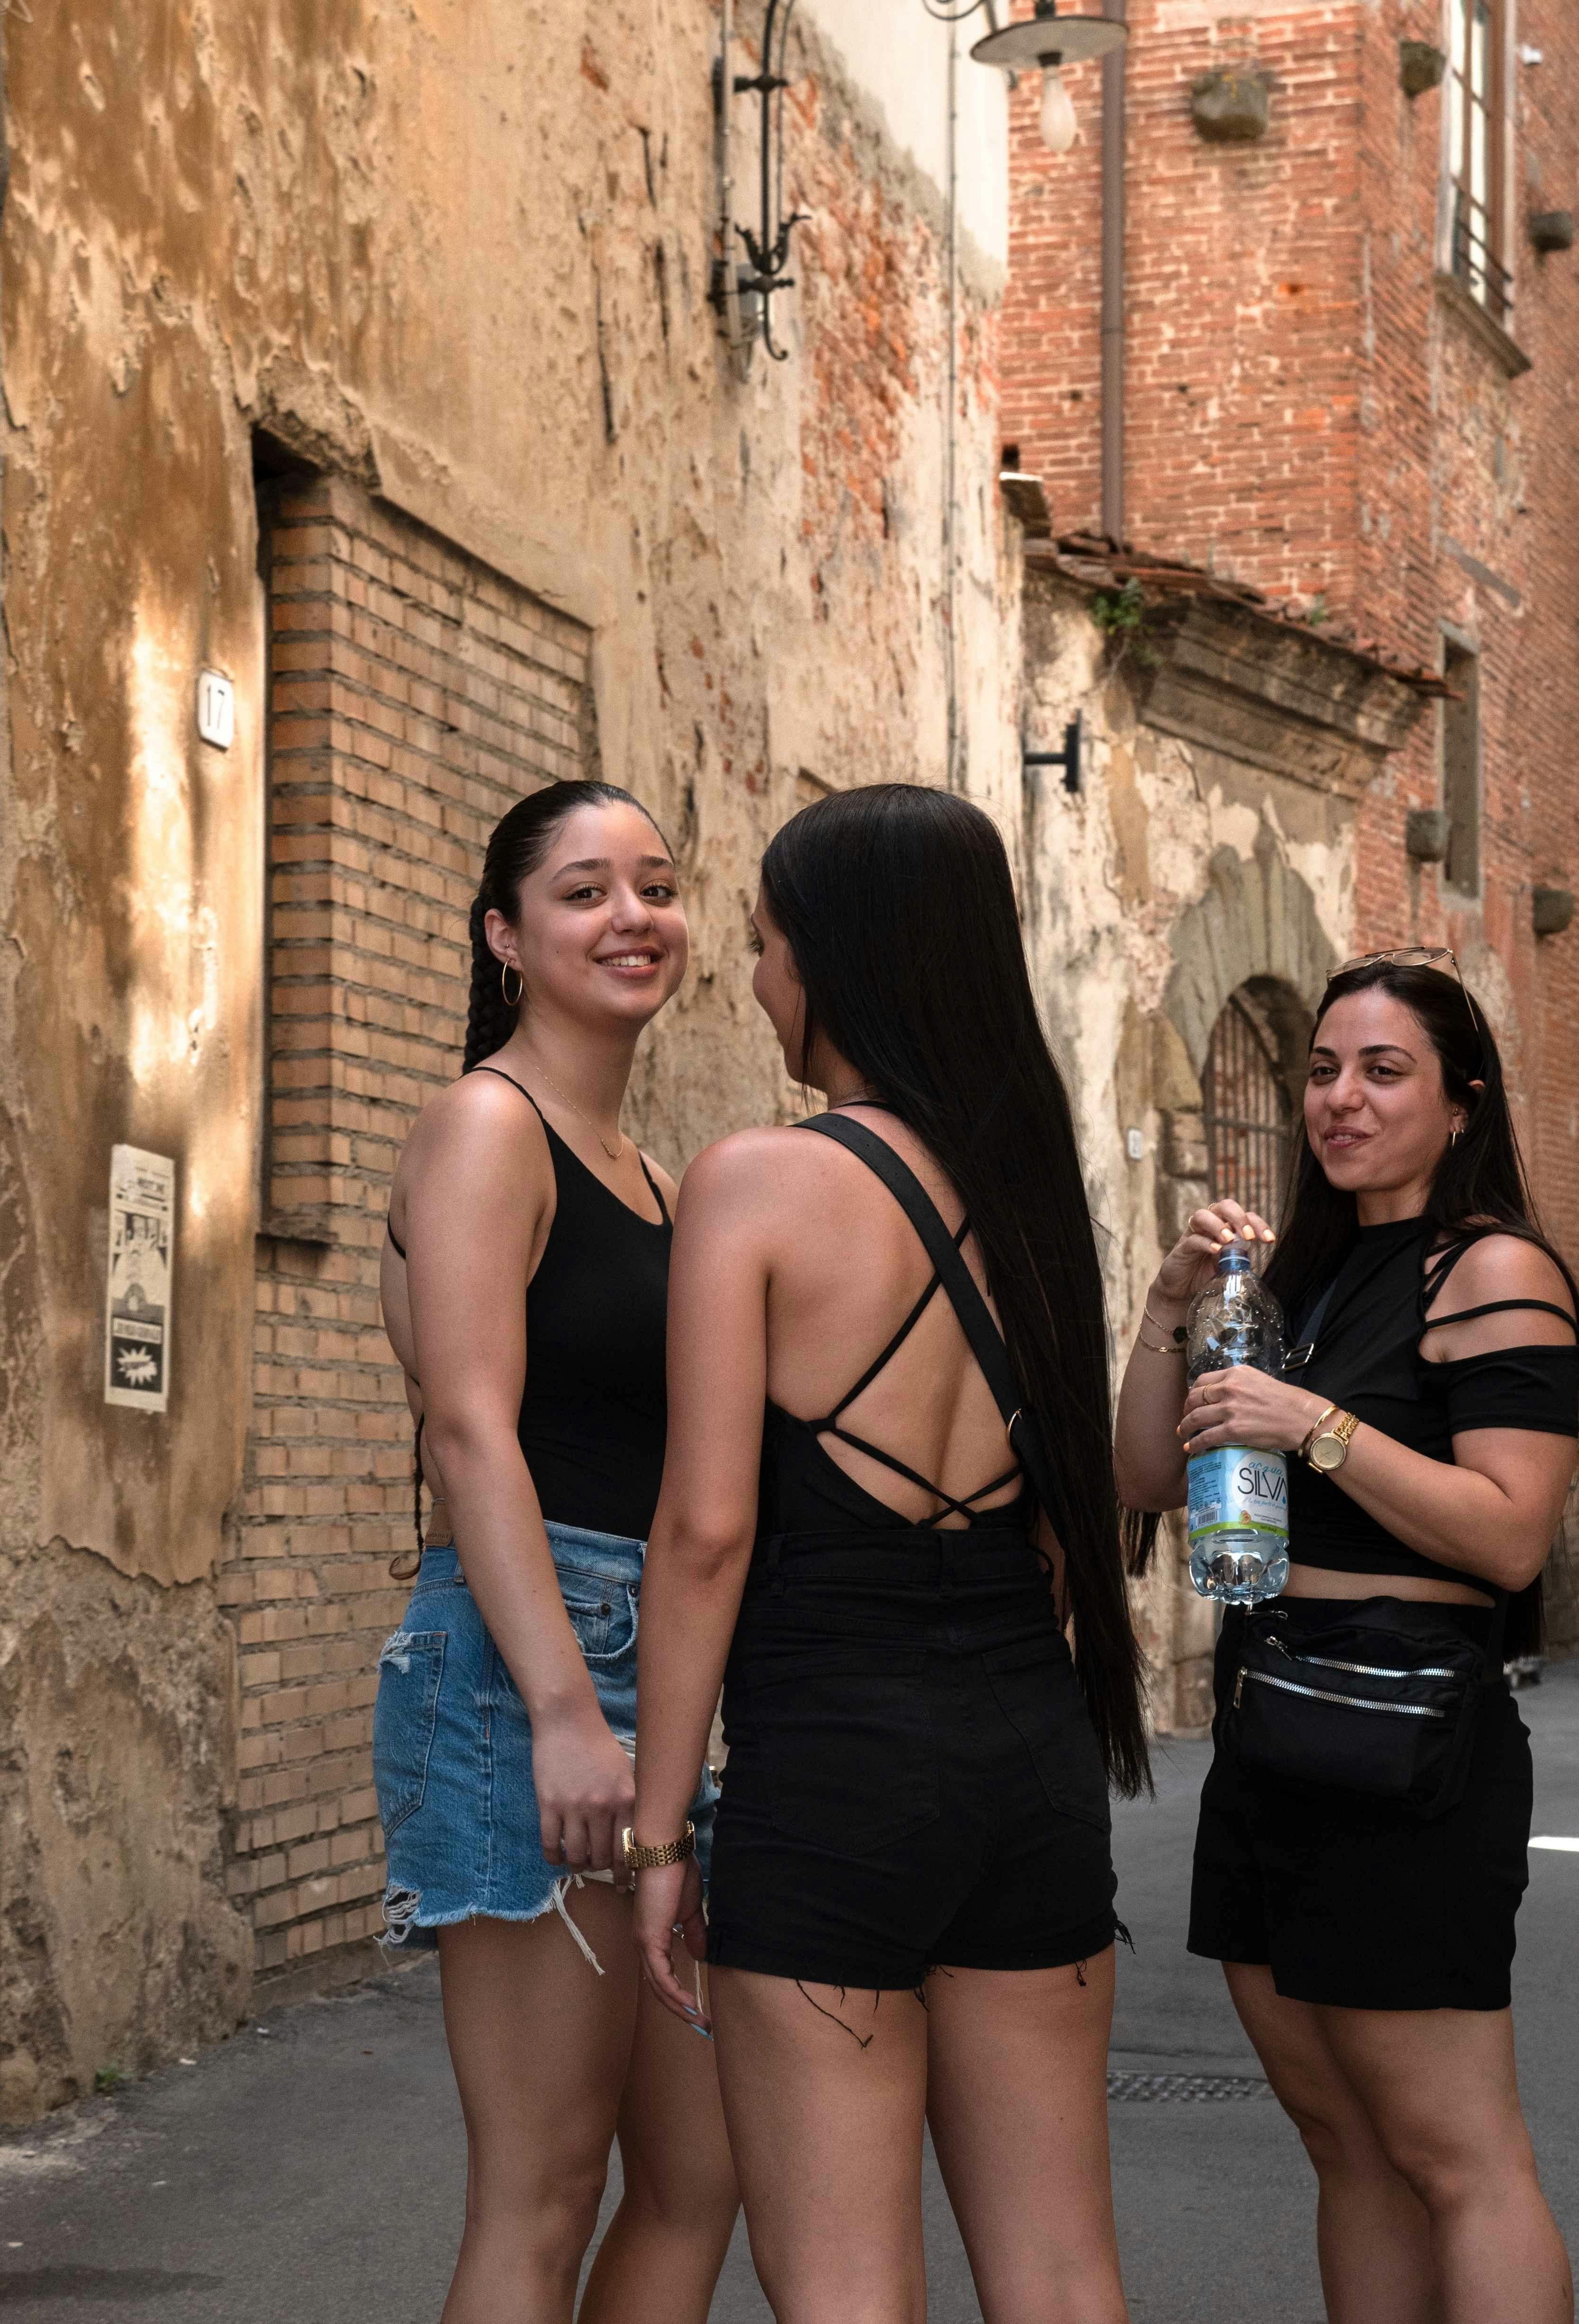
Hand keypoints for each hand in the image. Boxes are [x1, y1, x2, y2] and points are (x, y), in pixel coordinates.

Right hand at [530, 1703, 635, 1876]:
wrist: (568, 1721)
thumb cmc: (599, 1746)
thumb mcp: (626, 1773)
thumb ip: (629, 1805)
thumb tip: (631, 1842)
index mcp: (626, 1799)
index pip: (628, 1850)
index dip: (624, 1873)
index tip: (621, 1883)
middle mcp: (602, 1806)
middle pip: (601, 1857)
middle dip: (599, 1868)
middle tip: (596, 1868)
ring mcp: (573, 1807)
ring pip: (576, 1856)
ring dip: (577, 1866)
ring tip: (578, 1864)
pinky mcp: (548, 1804)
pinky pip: (550, 1844)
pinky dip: (553, 1858)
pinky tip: (556, 1858)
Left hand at [633, 1857, 710, 2030]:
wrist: (665, 1851)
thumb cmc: (676, 1872)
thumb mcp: (691, 1909)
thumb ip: (695, 1933)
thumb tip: (701, 1955)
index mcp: (652, 1937)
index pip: (663, 1975)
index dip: (678, 1995)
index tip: (698, 2009)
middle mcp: (643, 1944)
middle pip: (659, 1988)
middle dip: (680, 2009)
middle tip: (702, 2025)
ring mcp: (644, 1943)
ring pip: (658, 1987)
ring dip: (679, 2007)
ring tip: (699, 2021)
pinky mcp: (649, 1939)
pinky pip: (662, 1976)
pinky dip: (675, 1994)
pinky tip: (690, 2005)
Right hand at [1149, 1199, 1277, 1321]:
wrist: (1183, 1291)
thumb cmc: (1207, 1275)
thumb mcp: (1229, 1266)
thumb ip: (1239, 1258)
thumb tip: (1257, 1257)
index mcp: (1226, 1227)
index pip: (1245, 1216)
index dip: (1259, 1224)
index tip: (1269, 1240)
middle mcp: (1210, 1226)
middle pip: (1224, 1206)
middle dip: (1239, 1218)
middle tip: (1248, 1236)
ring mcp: (1194, 1235)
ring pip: (1203, 1215)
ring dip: (1218, 1225)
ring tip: (1229, 1240)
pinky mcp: (1182, 1248)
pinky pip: (1193, 1239)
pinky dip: (1206, 1243)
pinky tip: (1216, 1251)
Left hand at [1179, 1366, 1329, 1456]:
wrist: (1301, 1417)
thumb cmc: (1286, 1401)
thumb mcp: (1260, 1381)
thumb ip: (1240, 1385)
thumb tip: (1226, 1396)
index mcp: (1235, 1374)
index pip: (1203, 1380)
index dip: (1193, 1393)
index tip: (1192, 1401)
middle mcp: (1229, 1388)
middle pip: (1195, 1398)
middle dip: (1186, 1410)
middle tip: (1185, 1419)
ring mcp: (1229, 1409)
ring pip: (1195, 1418)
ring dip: (1185, 1427)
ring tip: (1183, 1434)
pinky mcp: (1233, 1429)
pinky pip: (1205, 1437)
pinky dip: (1194, 1444)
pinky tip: (1190, 1448)